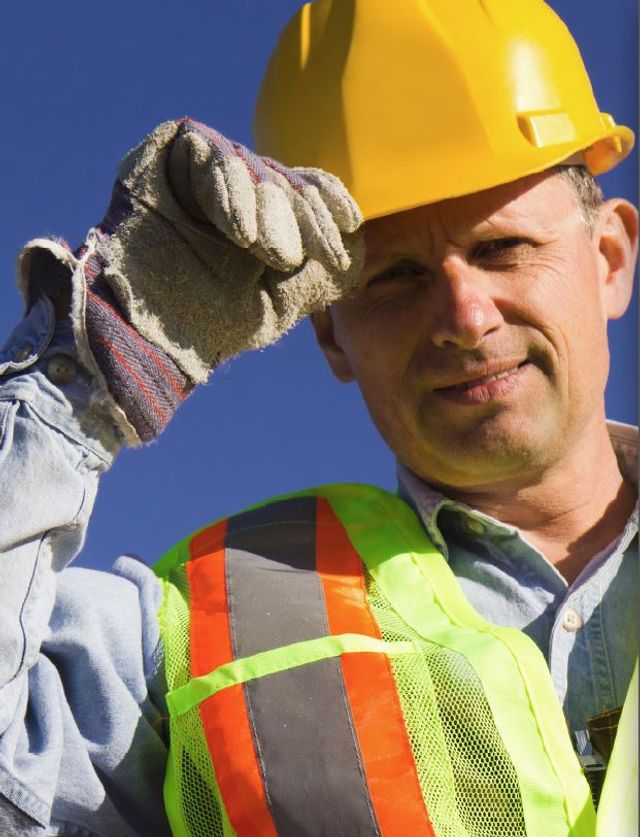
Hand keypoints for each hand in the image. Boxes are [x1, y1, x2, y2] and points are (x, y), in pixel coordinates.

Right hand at [101, 119, 363, 382]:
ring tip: (263, 249)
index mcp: (261, 219)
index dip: (327, 198)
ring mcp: (196, 172)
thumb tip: (359, 239)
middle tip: (292, 255)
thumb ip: (324, 271)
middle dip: (296, 213)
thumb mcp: (284, 301)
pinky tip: (237, 229)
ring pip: (246, 163)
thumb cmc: (212, 326)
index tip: (350, 220)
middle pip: (280, 175)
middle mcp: (233, 191)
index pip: (302, 190)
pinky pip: (202, 148)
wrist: (149, 338)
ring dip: (263, 205)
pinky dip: (225, 187)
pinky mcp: (161, 156)